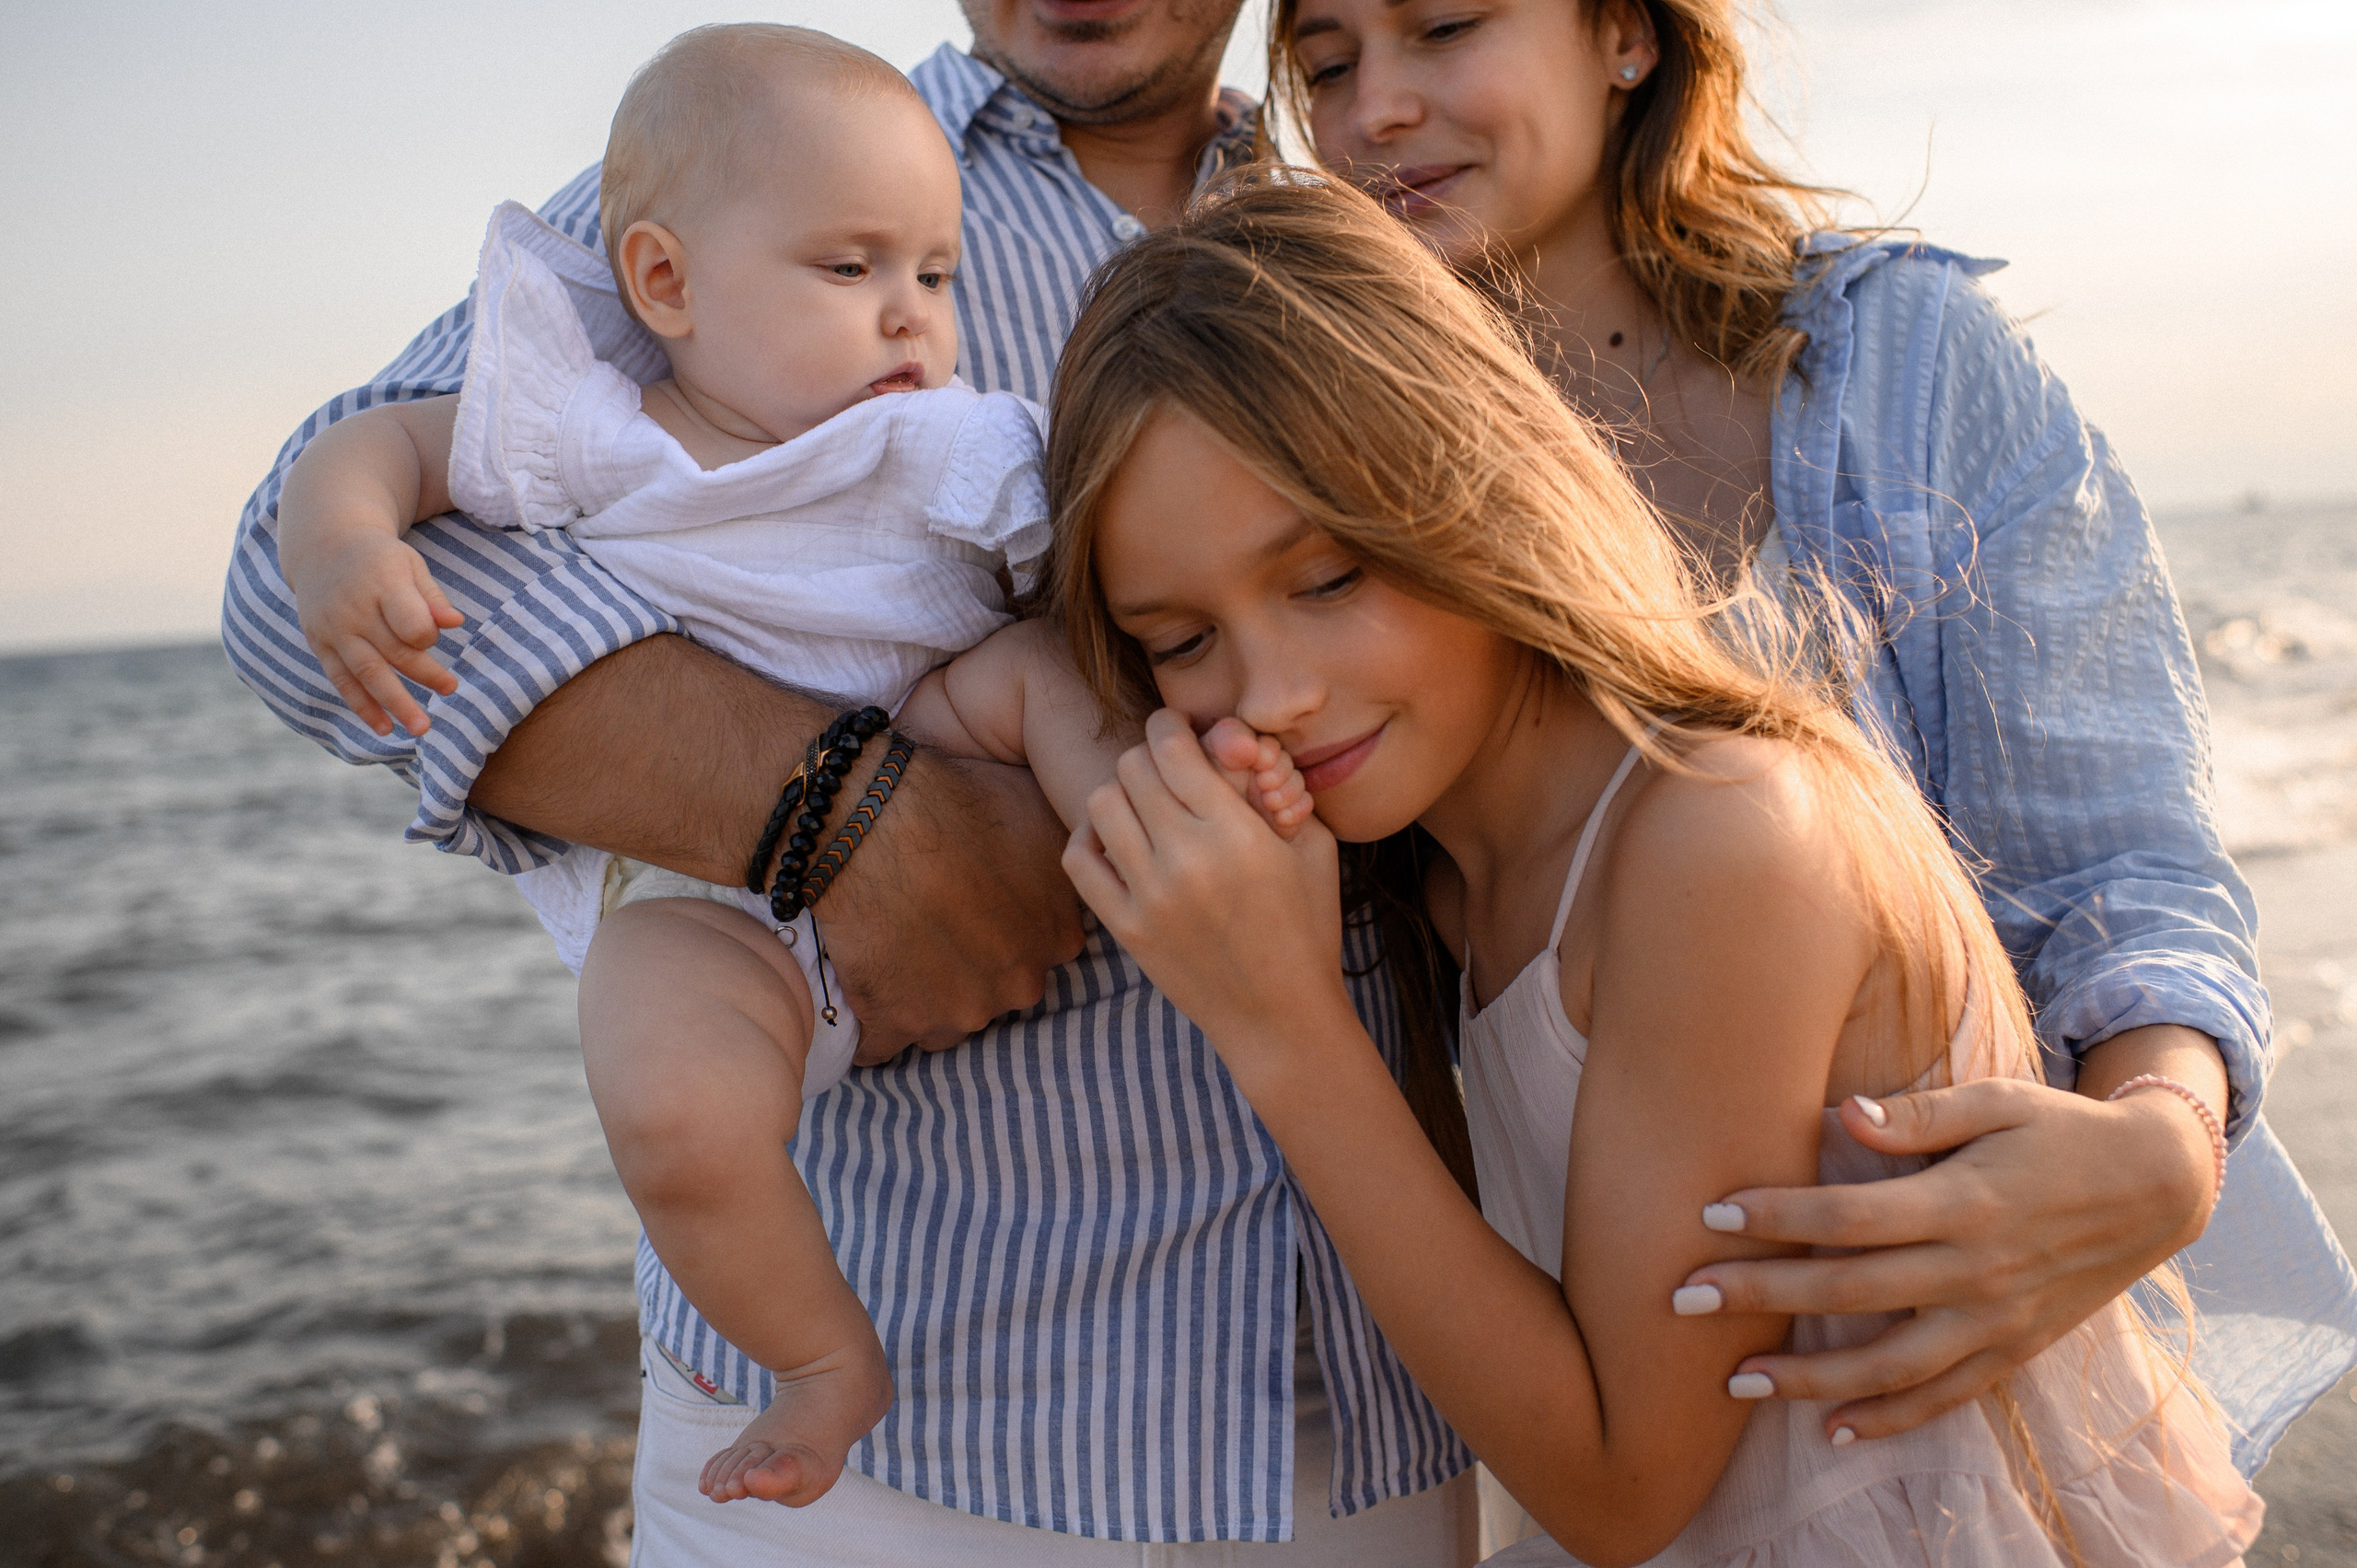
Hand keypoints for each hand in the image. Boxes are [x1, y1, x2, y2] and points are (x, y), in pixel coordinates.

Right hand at [288, 532, 462, 735]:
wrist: (322, 548)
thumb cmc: (380, 560)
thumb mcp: (410, 565)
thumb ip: (432, 597)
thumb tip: (457, 623)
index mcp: (381, 584)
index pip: (411, 623)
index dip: (428, 636)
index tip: (434, 636)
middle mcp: (353, 609)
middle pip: (393, 652)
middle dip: (425, 675)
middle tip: (452, 689)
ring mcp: (333, 630)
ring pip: (367, 673)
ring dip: (395, 703)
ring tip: (421, 728)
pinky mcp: (320, 645)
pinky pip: (342, 681)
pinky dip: (363, 706)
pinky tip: (384, 727)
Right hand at [822, 749, 1087, 1062]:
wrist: (878, 819)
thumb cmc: (962, 801)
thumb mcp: (1041, 811)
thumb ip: (1065, 852)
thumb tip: (1076, 852)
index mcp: (1058, 939)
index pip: (1039, 948)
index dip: (1006, 926)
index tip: (977, 904)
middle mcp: (1018, 985)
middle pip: (995, 988)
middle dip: (970, 966)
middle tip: (932, 921)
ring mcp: (958, 1012)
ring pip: (943, 1018)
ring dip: (922, 995)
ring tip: (894, 946)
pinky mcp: (895, 1023)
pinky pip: (881, 1044)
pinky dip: (872, 1026)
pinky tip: (863, 990)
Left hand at [1063, 710, 1345, 1067]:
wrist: (1281, 1016)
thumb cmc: (1307, 925)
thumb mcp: (1314, 846)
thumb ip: (1274, 786)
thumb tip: (1229, 740)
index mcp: (1237, 833)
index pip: (1173, 746)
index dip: (1172, 726)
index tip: (1179, 732)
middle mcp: (1186, 860)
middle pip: (1132, 766)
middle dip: (1151, 758)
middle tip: (1168, 772)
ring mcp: (1149, 896)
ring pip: (1101, 803)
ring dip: (1123, 795)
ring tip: (1146, 808)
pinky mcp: (1125, 928)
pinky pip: (1080, 858)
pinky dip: (1092, 838)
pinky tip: (1121, 843)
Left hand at [1674, 1073, 2216, 1440]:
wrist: (2157, 1189)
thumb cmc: (2059, 1131)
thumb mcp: (1999, 1101)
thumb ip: (1920, 1116)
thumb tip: (1843, 1114)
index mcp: (1965, 1202)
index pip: (1851, 1216)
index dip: (1777, 1217)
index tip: (1708, 1214)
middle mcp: (1977, 1270)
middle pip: (1851, 1292)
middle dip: (1761, 1297)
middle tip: (1682, 1300)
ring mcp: (1997, 1320)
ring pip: (1890, 1365)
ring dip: (1808, 1379)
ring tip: (1734, 1382)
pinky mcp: (2014, 1351)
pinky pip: (1944, 1398)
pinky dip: (1889, 1421)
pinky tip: (1832, 1430)